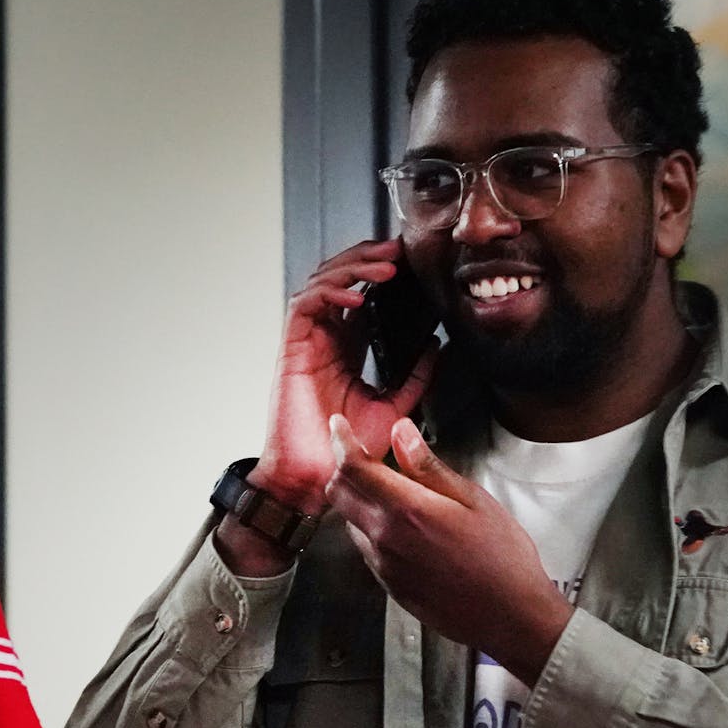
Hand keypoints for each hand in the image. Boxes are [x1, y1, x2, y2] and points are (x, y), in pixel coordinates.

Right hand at [253, 238, 437, 513]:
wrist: (317, 478)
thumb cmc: (345, 451)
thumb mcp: (393, 408)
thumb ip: (413, 378)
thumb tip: (436, 346)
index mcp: (344, 349)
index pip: (359, 294)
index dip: (378, 272)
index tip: (410, 260)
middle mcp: (323, 340)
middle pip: (338, 279)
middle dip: (366, 258)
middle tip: (398, 250)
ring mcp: (305, 343)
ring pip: (320, 283)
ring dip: (351, 268)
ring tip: (384, 265)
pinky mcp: (291, 351)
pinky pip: (304, 306)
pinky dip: (329, 293)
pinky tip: (356, 295)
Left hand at [324, 414, 571, 685]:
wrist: (511, 617)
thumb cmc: (502, 557)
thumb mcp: (472, 499)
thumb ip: (428, 466)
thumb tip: (400, 432)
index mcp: (407, 510)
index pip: (353, 468)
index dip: (341, 441)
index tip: (339, 426)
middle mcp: (385, 538)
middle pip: (339, 493)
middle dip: (345, 468)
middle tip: (364, 456)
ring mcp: (383, 565)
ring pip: (348, 520)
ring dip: (357, 500)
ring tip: (389, 492)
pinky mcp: (388, 585)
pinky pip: (364, 548)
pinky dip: (370, 528)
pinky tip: (400, 527)